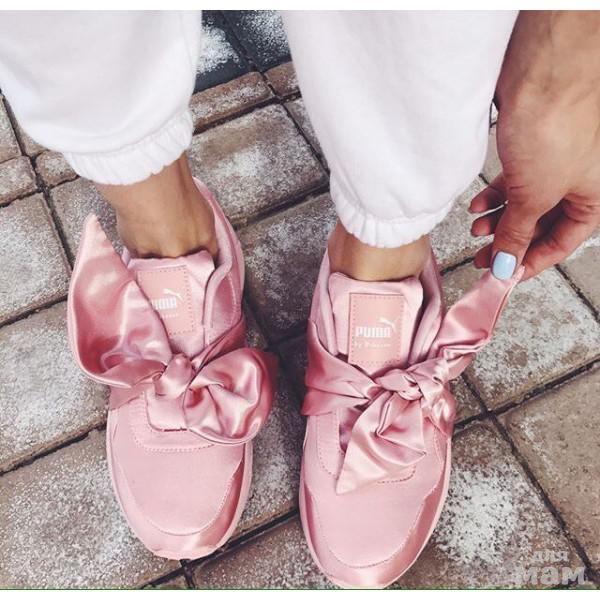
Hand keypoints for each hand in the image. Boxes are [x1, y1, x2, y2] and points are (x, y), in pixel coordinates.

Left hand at [470, 11, 599, 279]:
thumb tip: (507, 265)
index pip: (560, 243)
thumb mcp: (534, 195)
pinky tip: (476, 204)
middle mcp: (576, 182)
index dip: (531, 263)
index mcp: (591, 199)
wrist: (544, 70)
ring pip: (524, 203)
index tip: (503, 275)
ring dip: (498, 220)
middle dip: (509, 242)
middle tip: (482, 258)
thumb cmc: (555, 127)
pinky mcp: (530, 146)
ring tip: (474, 229)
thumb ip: (518, 233)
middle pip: (540, 224)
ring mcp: (553, 163)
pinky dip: (494, 195)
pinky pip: (513, 181)